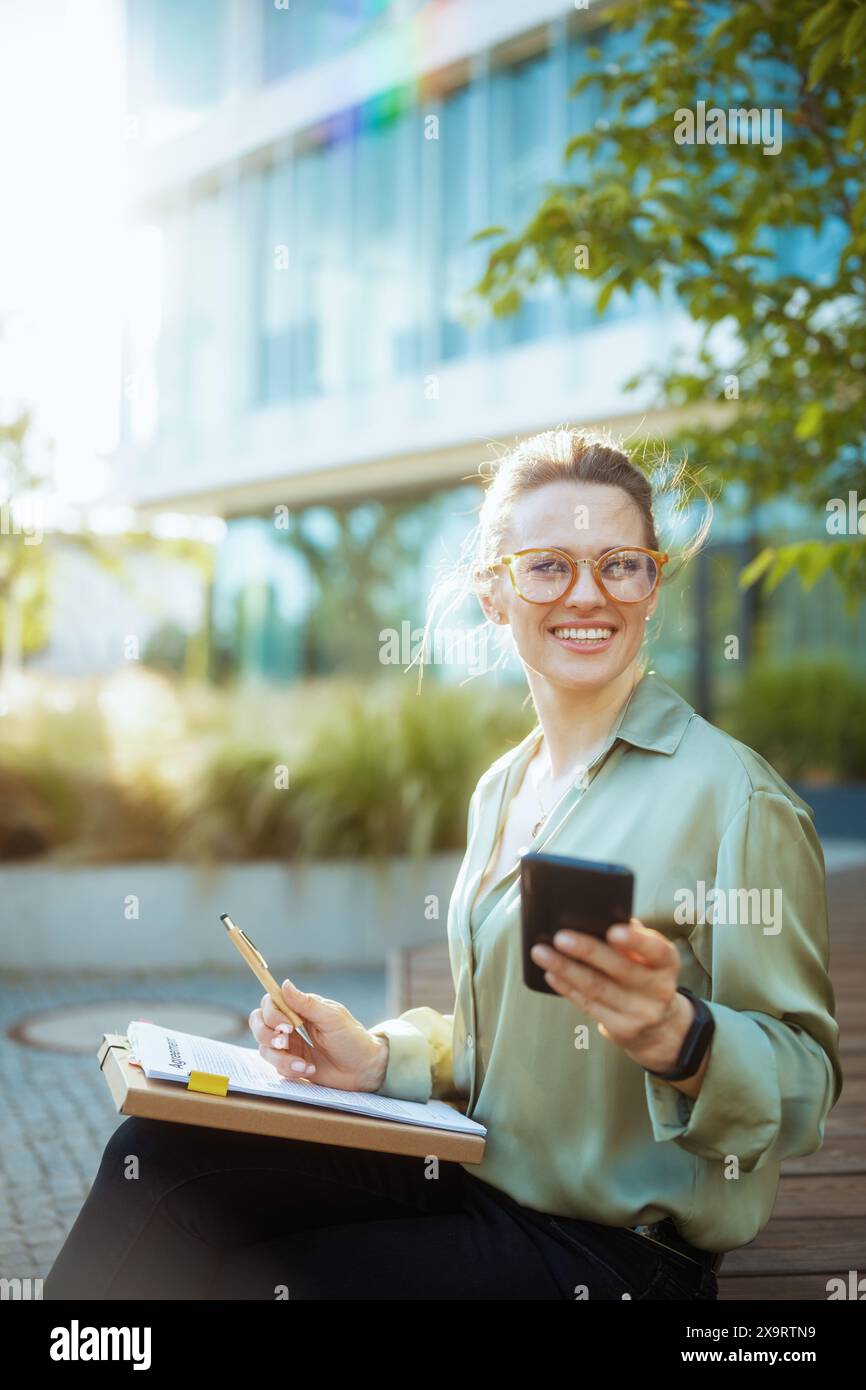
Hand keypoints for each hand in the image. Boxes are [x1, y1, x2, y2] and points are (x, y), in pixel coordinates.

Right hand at [248, 978, 388, 1091]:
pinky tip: (309, 1069)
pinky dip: (290, 1069)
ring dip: (281, 1058)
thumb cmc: (352, 1039)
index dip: (271, 1013)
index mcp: (299, 1008)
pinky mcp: (290, 1065)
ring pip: (264, 1048)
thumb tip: (285, 984)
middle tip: (285, 1043)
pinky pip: (276, 1067)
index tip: (285, 1025)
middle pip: (258, 1023)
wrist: (364, 1069)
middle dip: (267, 1035)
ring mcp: (289, 1046)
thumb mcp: (332, 1018)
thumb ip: (307, 1003)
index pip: (270, 1003)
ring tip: (304, 1065)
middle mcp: (290, 1025)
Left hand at [530, 918, 692, 1072]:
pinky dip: (567, 988)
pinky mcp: (620, 1029)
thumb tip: (597, 916)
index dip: (636, 941)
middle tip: (560, 937)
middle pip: (620, 969)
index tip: (613, 931)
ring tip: (542, 953)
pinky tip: (551, 974)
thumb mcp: (650, 957)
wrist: (660, 1025)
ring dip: (566, 969)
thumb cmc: (647, 975)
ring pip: (597, 988)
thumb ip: (632, 938)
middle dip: (587, 951)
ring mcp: (639, 1013)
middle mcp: (658, 990)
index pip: (657, 951)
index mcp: (666, 964)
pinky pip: (588, 1005)